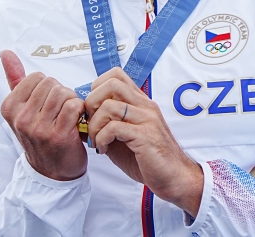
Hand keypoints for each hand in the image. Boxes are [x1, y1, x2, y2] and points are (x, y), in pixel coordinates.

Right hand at [0, 50, 87, 180]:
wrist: (51, 172)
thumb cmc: (38, 134)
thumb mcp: (21, 108)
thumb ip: (14, 78)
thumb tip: (5, 52)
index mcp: (9, 107)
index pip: (36, 76)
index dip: (48, 86)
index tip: (47, 103)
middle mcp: (21, 118)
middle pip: (51, 83)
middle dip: (60, 93)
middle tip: (60, 110)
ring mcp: (39, 128)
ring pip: (63, 92)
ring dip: (71, 101)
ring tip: (68, 115)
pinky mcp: (58, 135)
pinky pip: (74, 105)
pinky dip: (80, 110)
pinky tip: (76, 120)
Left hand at [84, 67, 202, 216]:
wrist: (174, 177)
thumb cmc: (148, 158)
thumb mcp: (123, 137)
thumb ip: (107, 124)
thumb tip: (80, 118)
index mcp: (140, 102)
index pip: (116, 75)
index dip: (96, 87)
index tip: (92, 109)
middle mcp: (145, 106)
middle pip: (111, 84)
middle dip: (92, 102)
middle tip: (91, 123)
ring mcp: (147, 119)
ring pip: (110, 106)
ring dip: (95, 125)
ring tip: (96, 141)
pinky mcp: (146, 136)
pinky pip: (114, 127)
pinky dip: (102, 138)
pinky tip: (104, 149)